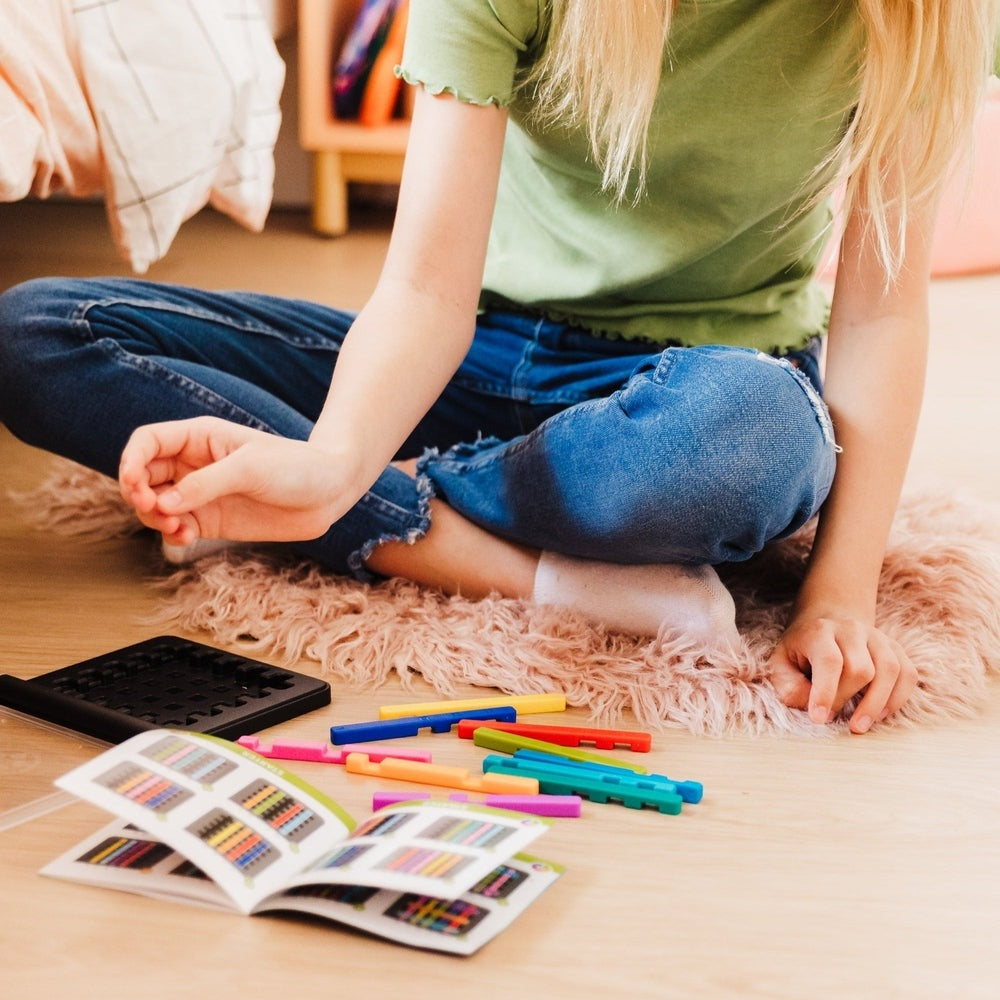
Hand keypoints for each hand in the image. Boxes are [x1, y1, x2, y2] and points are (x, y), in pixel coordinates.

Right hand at [118, 416, 362, 546]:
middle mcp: (193, 463)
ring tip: (176, 527)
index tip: (134, 485)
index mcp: (199, 437)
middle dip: (139, 494)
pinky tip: (185, 537)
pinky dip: (171, 534)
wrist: (328, 492)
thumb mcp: (250, 469)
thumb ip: (206, 484)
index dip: (130, 461)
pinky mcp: (210, 519)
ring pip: (154, 505)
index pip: (147, 442)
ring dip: (154, 518)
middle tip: (157, 510)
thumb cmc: (295, 467)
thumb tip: (164, 502)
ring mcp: (200, 493)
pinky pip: (175, 527)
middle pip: (142, 475)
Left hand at [766, 609, 917, 733]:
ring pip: (889, 670)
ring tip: (859, 725)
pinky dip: (898, 698)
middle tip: (832, 717)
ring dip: (876, 703)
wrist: (827, 623)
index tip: (818, 718)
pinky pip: (908, 674)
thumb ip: (789, 685)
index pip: (830, 661)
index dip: (826, 692)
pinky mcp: (895, 648)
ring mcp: (877, 637)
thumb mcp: (781, 663)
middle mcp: (852, 629)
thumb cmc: (801, 650)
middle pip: (861, 669)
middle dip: (846, 699)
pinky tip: (880, 714)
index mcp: (820, 631)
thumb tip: (811, 706)